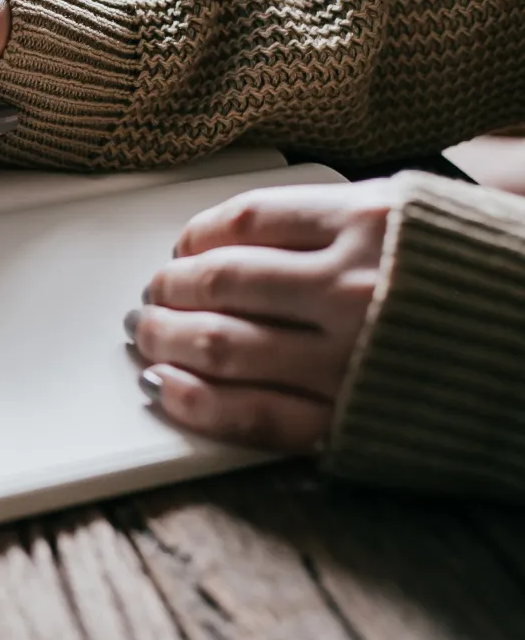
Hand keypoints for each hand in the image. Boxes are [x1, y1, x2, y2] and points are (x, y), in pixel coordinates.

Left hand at [126, 179, 399, 453]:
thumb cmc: (495, 281)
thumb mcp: (424, 217)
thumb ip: (341, 220)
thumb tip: (246, 235)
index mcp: (369, 223)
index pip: (249, 220)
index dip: (199, 236)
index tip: (182, 248)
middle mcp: (353, 287)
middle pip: (223, 281)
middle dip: (171, 289)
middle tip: (152, 295)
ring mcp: (350, 358)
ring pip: (223, 344)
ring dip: (168, 339)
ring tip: (148, 335)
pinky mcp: (352, 422)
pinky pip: (253, 413)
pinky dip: (196, 402)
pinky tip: (165, 387)